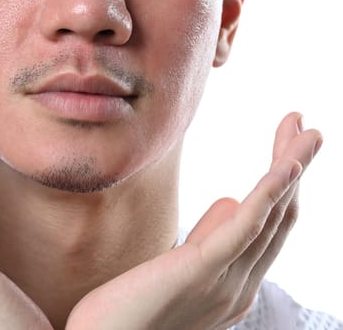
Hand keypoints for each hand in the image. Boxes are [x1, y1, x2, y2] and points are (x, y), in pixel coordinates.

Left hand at [66, 113, 321, 329]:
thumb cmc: (130, 310)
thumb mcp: (178, 268)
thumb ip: (208, 239)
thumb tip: (229, 201)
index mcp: (234, 284)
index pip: (269, 227)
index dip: (282, 184)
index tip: (285, 146)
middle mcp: (239, 286)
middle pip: (279, 218)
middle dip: (293, 167)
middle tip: (303, 126)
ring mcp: (224, 282)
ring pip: (270, 219)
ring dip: (291, 170)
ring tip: (307, 130)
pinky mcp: (200, 273)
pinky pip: (244, 230)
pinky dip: (268, 195)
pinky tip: (284, 166)